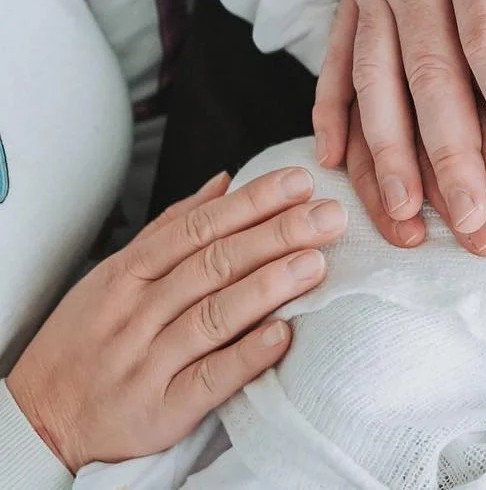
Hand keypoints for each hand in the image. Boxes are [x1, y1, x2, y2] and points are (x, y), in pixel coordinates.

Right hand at [5, 168, 345, 470]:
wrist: (41, 420)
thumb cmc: (85, 343)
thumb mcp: (112, 278)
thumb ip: (170, 229)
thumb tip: (223, 184)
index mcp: (127, 276)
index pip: (198, 229)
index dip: (251, 204)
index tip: (298, 184)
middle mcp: (137, 314)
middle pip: (213, 265)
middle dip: (275, 235)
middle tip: (327, 216)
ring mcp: (147, 362)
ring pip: (213, 316)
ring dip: (268, 287)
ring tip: (315, 263)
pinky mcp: (160, 410)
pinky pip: (208, 380)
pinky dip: (246, 357)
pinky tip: (283, 336)